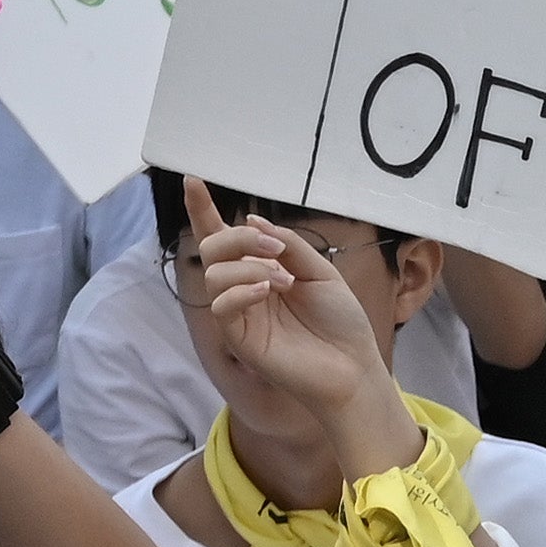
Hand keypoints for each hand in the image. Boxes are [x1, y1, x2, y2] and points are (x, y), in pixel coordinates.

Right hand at [182, 179, 419, 476]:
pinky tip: (268, 292)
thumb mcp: (320, 270)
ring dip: (249, 266)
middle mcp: (244, 288)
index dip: (204, 211)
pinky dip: (242, 290)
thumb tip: (253, 219)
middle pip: (213, 248)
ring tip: (283, 280)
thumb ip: (288, 244)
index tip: (192, 181)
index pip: (224, 238)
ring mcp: (239, 314)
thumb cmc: (339, 321)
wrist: (352, 365)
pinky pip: (220, 306)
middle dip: (238, 237)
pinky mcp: (239, 339)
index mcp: (262, 269)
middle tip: (274, 249)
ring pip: (214, 274)